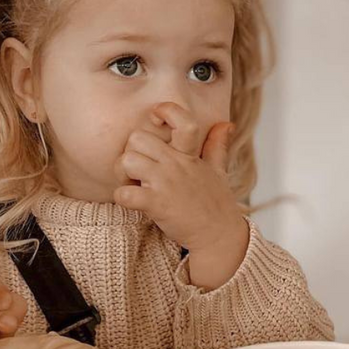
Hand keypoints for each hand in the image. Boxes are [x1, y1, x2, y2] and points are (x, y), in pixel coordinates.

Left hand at [112, 103, 243, 252]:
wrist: (218, 236)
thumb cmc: (216, 204)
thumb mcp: (219, 171)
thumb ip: (218, 146)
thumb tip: (226, 124)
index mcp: (190, 154)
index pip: (181, 119)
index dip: (165, 111)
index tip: (157, 118)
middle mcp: (177, 164)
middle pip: (137, 139)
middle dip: (132, 153)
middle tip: (138, 170)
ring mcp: (166, 183)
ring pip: (127, 161)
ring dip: (124, 175)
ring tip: (134, 185)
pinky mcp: (156, 204)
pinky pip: (124, 193)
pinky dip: (122, 197)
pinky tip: (132, 202)